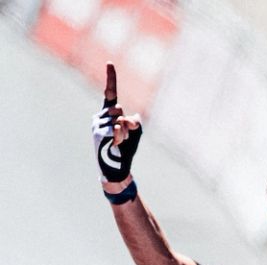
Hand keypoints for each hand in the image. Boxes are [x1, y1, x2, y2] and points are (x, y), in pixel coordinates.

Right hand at [94, 65, 141, 183]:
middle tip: (125, 134)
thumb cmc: (126, 148)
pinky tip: (117, 144)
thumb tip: (130, 117)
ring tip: (120, 141)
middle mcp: (99, 116)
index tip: (110, 63)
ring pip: (119, 119)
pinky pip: (117, 129)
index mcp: (108, 113)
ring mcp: (98, 125)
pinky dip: (122, 137)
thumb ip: (135, 121)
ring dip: (126, 132)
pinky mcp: (99, 134)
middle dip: (127, 121)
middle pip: (119, 108)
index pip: (110, 93)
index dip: (111, 78)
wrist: (117, 166)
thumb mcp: (135, 131)